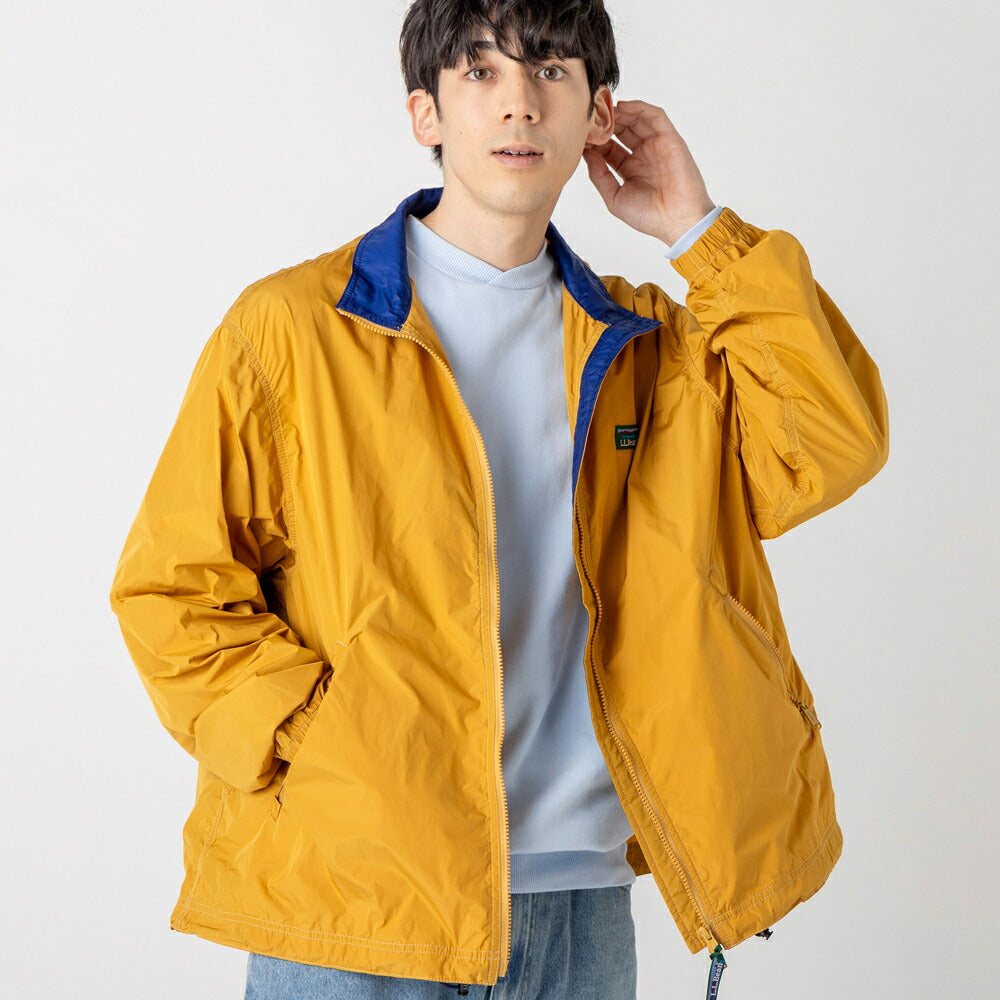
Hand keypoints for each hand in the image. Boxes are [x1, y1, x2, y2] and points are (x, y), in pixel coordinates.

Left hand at [582, 99, 715, 245]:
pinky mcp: (669, 139)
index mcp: (629, 169)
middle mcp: (642, 155)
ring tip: (605, 110)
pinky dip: (640, 108)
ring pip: (636, 120)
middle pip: (621, 131)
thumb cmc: (649, 216)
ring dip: (620, 113)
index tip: (581, 136)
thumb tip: (587, 154)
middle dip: (606, 123)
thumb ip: (599, 176)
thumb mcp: (614, 198)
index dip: (595, 141)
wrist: (677, 221)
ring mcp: (656, 146)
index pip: (608, 147)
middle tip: (592, 118)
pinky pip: (655, 116)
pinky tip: (624, 106)